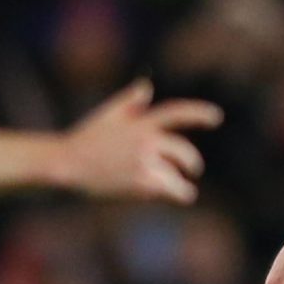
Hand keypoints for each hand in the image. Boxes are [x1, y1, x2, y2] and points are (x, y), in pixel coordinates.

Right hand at [49, 80, 222, 201]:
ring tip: (182, 189)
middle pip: (184, 151)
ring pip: (179, 174)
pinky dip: (180, 194)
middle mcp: (146, 138)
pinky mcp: (143, 181)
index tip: (217, 117)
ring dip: (181, 183)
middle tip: (193, 170)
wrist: (66, 163)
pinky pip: (175, 190)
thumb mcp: (108, 114)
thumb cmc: (86, 139)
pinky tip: (181, 196)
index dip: (198, 113)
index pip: (176, 112)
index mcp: (141, 121)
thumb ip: (129, 100)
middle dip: (191, 163)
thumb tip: (147, 86)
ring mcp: (145, 160)